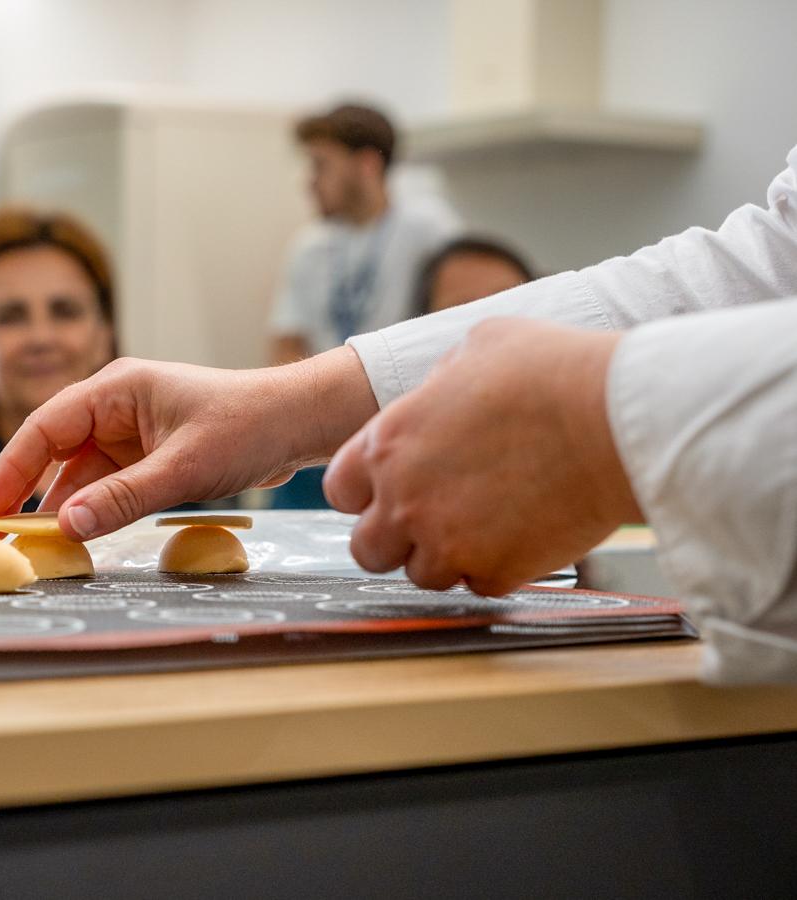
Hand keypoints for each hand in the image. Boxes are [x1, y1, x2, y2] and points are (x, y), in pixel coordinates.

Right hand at [0, 347, 378, 539]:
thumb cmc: (246, 427)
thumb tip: (66, 527)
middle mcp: (116, 407)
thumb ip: (123, 498)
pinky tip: (77, 540)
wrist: (298, 423)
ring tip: (32, 549)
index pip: (45, 428)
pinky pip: (108, 485)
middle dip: (26, 495)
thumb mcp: (182, 468)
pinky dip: (93, 511)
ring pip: (81, 474)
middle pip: (55, 453)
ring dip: (61, 509)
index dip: (11, 470)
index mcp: (116, 390)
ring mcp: (132, 433)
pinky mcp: (149, 456)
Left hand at [324, 318, 642, 595]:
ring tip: (487, 526)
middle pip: (368, 548)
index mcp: (388, 443)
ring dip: (447, 556)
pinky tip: (521, 538)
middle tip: (434, 521)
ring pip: (421, 575)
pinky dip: (495, 570)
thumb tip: (440, 393)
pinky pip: (478, 586)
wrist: (614, 418)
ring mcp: (445, 541)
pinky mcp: (493, 572)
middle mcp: (404, 498)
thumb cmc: (551, 372)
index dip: (367, 493)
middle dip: (396, 539)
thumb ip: (439, 382)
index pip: (342, 490)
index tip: (393, 491)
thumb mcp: (478, 347)